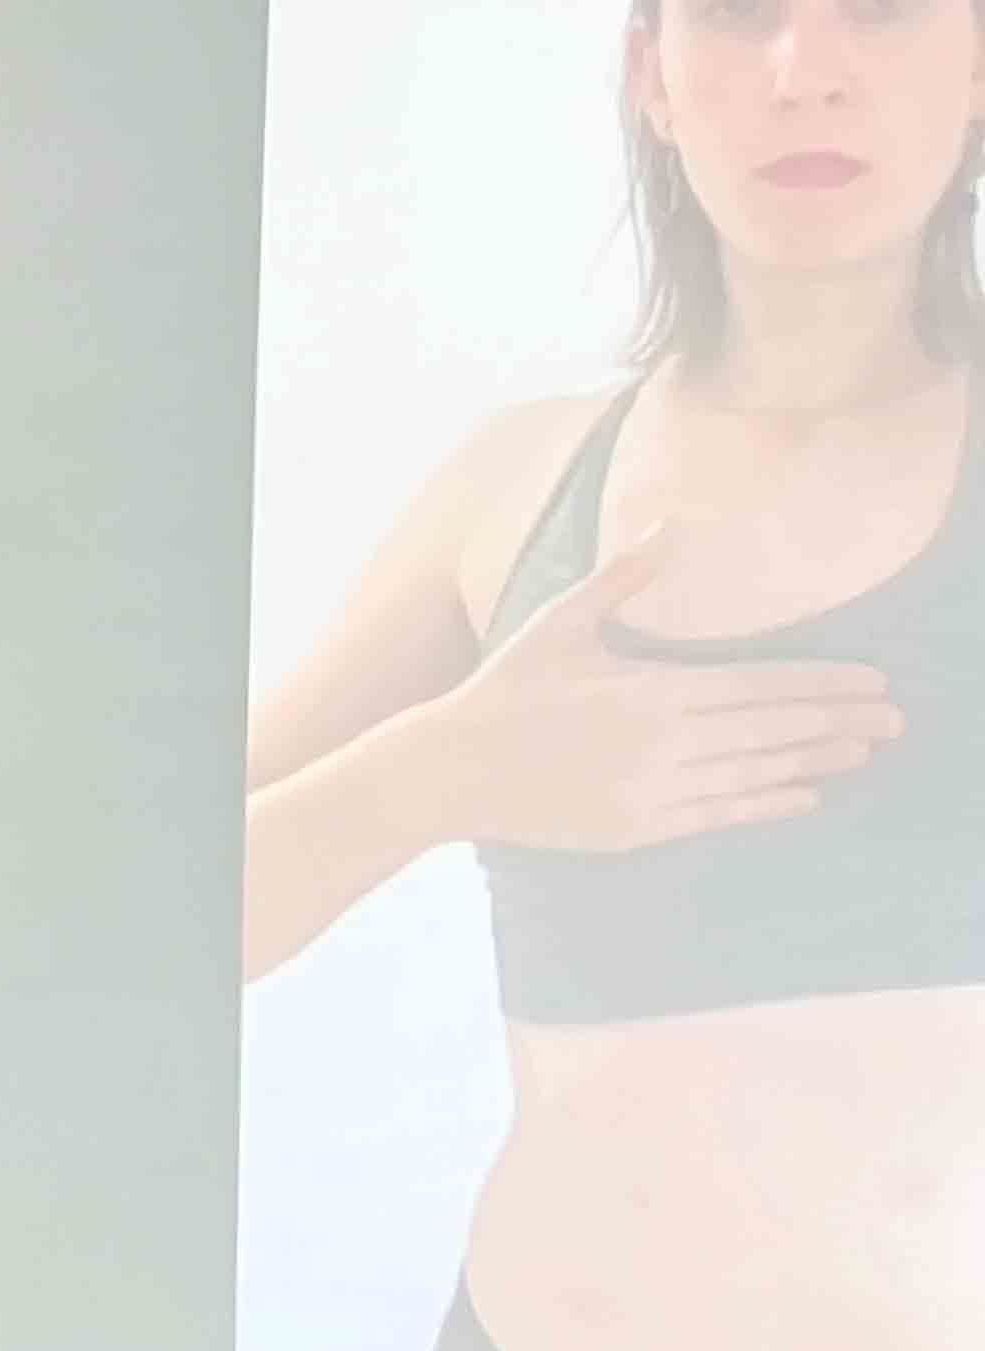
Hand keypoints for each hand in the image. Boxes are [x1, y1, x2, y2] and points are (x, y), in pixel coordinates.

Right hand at [432, 528, 897, 854]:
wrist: (454, 769)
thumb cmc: (508, 689)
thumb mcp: (562, 621)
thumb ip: (626, 577)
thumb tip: (673, 522)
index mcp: (653, 689)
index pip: (763, 685)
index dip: (825, 684)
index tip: (873, 681)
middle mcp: (664, 744)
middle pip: (776, 730)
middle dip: (842, 722)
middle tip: (896, 719)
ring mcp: (653, 791)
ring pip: (758, 774)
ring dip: (818, 761)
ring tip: (864, 750)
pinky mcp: (639, 828)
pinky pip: (723, 814)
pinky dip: (770, 803)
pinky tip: (807, 794)